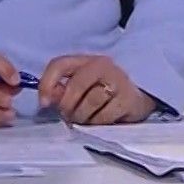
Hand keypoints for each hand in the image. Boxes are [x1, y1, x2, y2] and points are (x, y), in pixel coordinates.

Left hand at [39, 54, 157, 124]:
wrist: (139, 93)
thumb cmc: (103, 87)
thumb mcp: (81, 82)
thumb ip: (61, 88)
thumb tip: (46, 102)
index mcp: (86, 60)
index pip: (59, 64)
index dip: (46, 84)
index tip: (44, 104)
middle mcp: (103, 66)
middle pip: (75, 87)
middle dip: (67, 107)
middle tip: (69, 116)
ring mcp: (118, 82)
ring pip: (89, 104)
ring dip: (82, 117)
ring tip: (84, 119)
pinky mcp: (128, 101)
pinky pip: (104, 117)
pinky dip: (97, 123)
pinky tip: (99, 121)